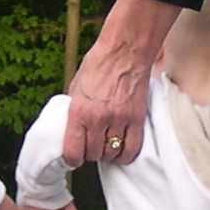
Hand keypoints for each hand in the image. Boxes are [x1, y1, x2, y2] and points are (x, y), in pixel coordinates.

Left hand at [64, 0, 181, 164]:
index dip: (73, 159)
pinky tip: (121, 150)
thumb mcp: (76, 87)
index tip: (74, 158)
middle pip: (93, 154)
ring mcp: (119, 120)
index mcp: (79, 110)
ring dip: (108, 153)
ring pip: (112, 154)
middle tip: (92, 146)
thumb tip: (72, 127)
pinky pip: (132, 149)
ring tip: (106, 145)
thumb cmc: (100, 64)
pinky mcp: (137, 119)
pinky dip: (125, 155)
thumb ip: (74, 109)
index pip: (73, 150)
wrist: (125, 51)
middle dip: (91, 153)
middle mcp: (98, 118)